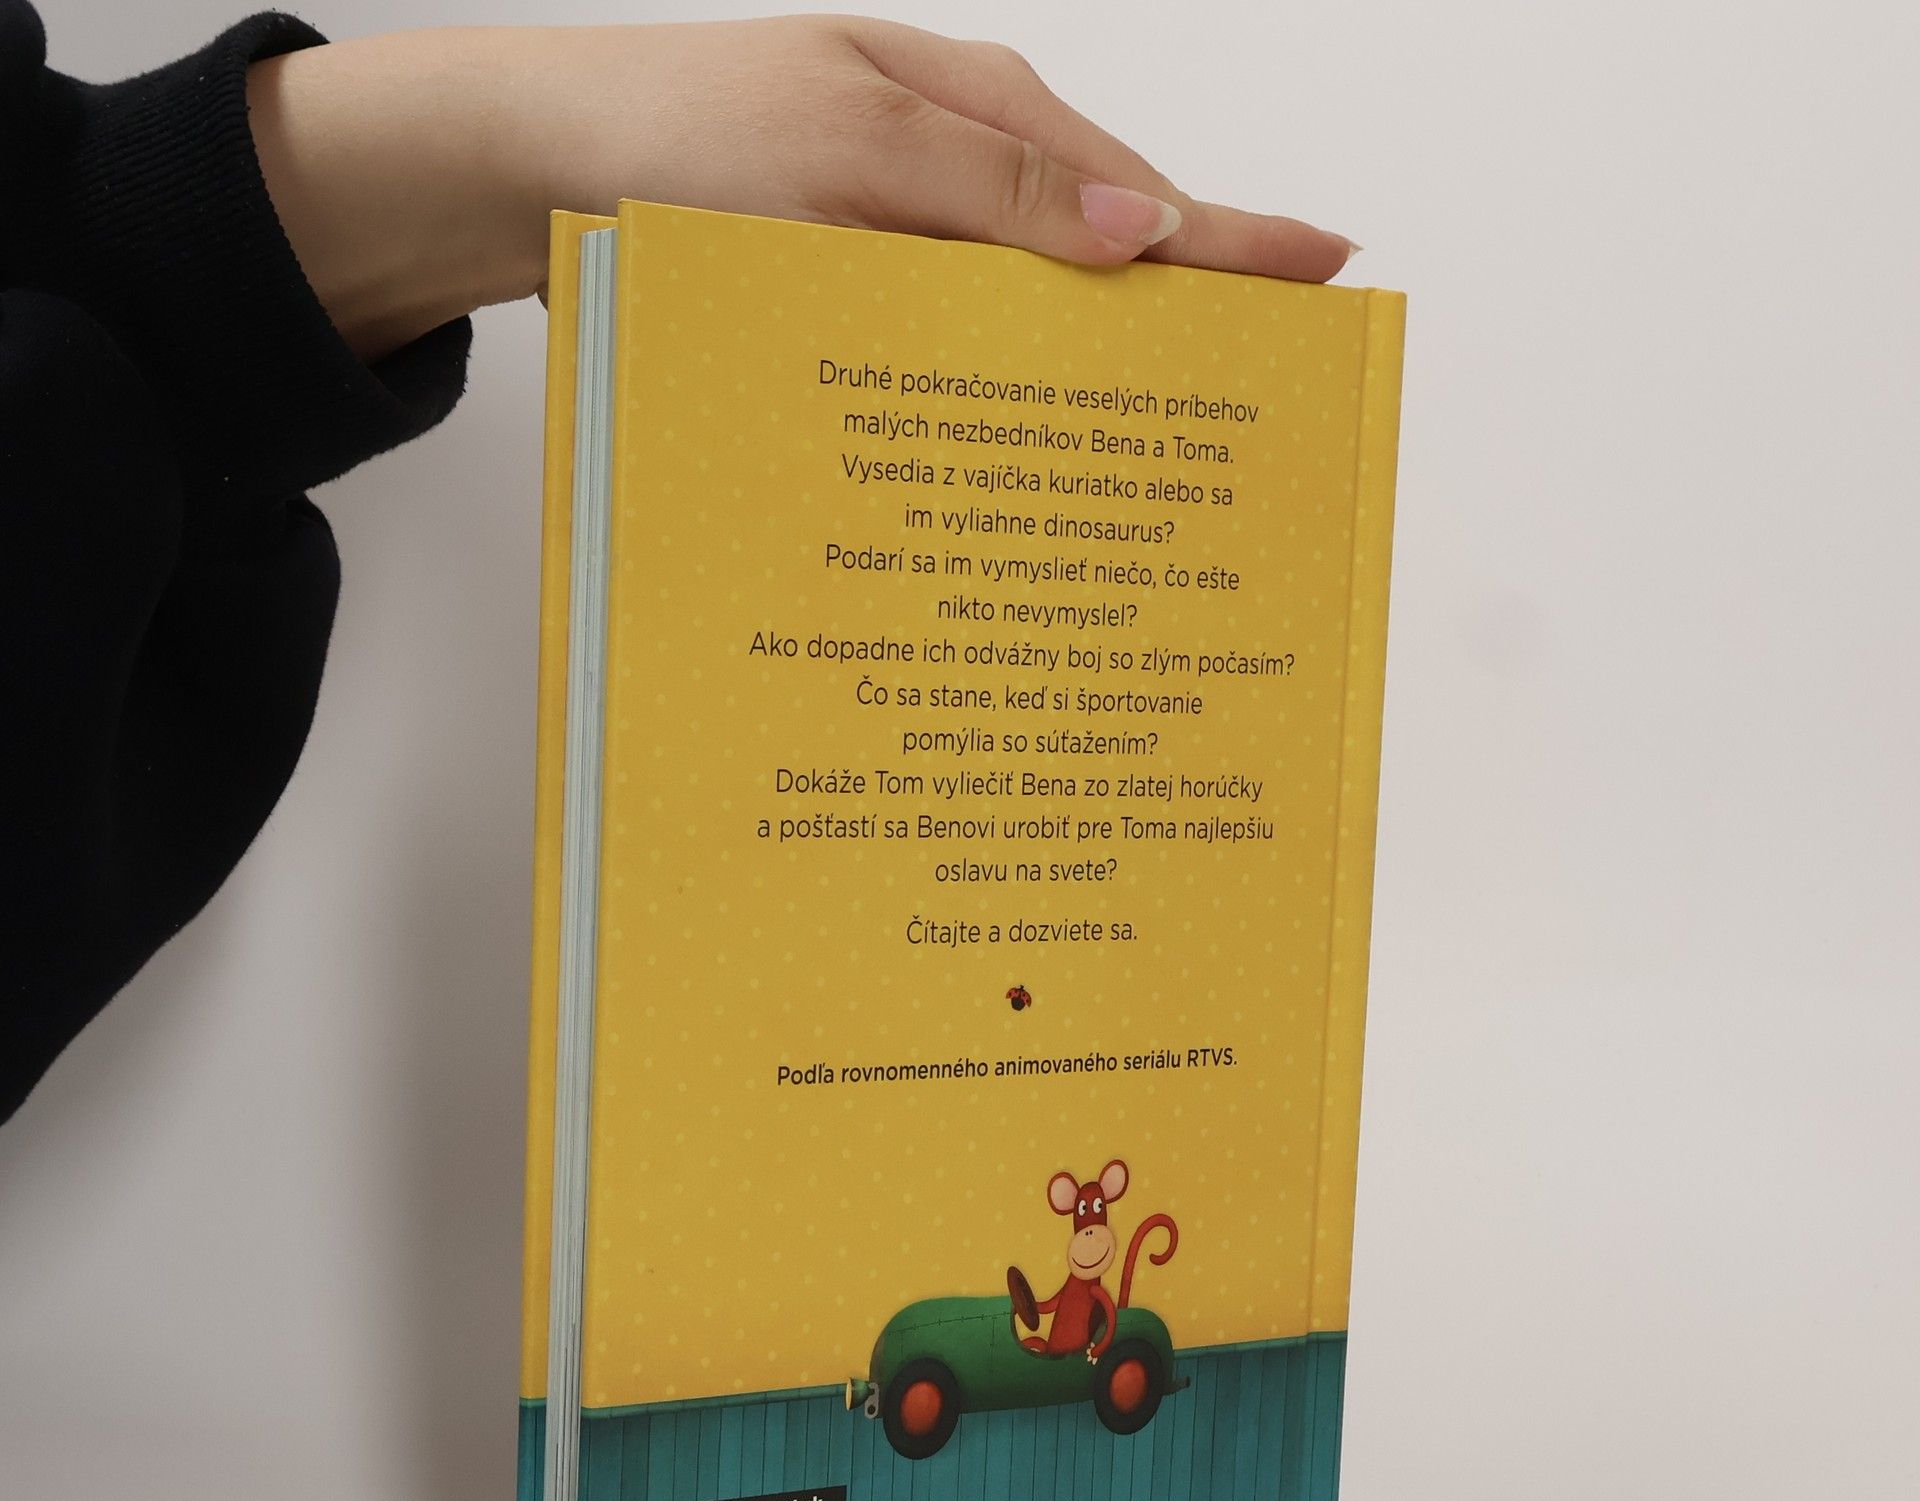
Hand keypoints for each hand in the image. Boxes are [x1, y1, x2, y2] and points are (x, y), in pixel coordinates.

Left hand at [248, 16, 1357, 361]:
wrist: (530, 168)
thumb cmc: (677, 136)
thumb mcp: (848, 149)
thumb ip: (998, 196)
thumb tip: (1145, 235)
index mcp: (979, 113)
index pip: (1139, 192)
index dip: (1235, 242)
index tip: (1329, 279)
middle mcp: (954, 173)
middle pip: (1100, 260)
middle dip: (1180, 326)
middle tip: (1260, 405)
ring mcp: (903, 231)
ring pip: (1027, 312)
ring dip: (1085, 373)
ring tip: (1160, 453)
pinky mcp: (849, 283)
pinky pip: (951, 338)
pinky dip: (994, 385)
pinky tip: (1015, 442)